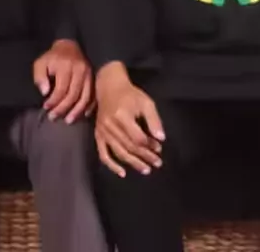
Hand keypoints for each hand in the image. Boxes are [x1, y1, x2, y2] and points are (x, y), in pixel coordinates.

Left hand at [33, 40, 93, 123]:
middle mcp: (80, 70)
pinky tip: (83, 114)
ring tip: (68, 120)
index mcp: (66, 66)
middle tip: (53, 117)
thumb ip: (40, 77)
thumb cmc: (53, 57)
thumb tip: (45, 93)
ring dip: (77, 111)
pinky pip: (94, 95)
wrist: (69, 46)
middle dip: (63, 108)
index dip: (53, 101)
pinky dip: (89, 106)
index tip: (46, 108)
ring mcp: (89, 74)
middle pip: (73, 95)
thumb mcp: (41, 63)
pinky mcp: (93, 78)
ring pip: (85, 97)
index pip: (61, 89)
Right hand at [95, 62, 164, 177]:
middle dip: (145, 157)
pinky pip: (103, 154)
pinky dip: (112, 165)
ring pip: (119, 152)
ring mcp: (102, 131)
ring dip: (133, 163)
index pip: (138, 138)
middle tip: (157, 163)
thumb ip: (154, 120)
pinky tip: (122, 173)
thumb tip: (161, 139)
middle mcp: (111, 125)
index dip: (150, 146)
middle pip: (129, 147)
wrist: (109, 87)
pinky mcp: (98, 135)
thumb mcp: (146, 102)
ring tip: (146, 169)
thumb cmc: (130, 94)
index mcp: (122, 115)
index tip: (159, 149)